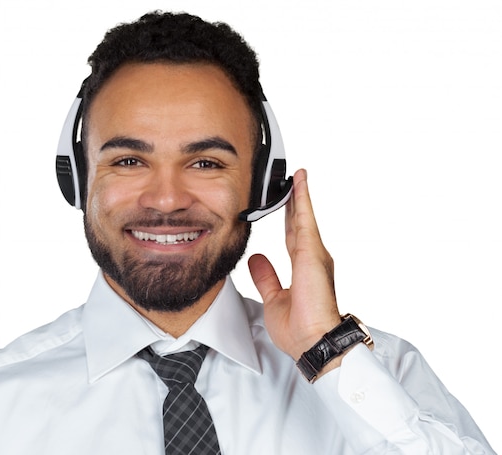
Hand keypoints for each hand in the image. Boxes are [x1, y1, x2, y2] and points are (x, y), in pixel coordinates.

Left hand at [248, 169, 341, 361]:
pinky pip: (305, 220)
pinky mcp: (313, 253)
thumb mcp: (273, 298)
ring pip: (303, 216)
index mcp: (303, 268)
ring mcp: (314, 254)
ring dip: (300, 194)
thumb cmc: (299, 328)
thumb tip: (257, 259)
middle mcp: (311, 258)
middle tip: (291, 180)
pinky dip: (302, 200)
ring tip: (296, 174)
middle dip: (294, 201)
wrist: (313, 341)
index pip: (292, 236)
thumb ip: (265, 276)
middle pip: (298, 222)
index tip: (285, 202)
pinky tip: (299, 183)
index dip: (288, 218)